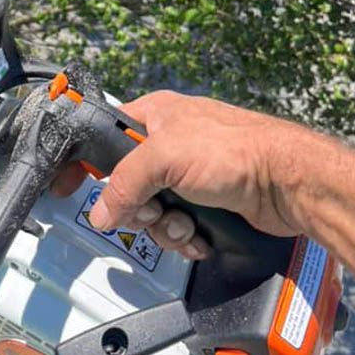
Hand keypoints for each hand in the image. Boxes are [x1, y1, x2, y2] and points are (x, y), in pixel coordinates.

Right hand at [52, 90, 299, 260]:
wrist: (289, 183)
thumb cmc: (236, 150)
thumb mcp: (166, 156)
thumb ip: (126, 182)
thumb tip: (103, 210)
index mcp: (156, 115)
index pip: (105, 137)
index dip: (85, 161)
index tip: (66, 183)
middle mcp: (171, 142)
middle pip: (128, 184)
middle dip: (139, 208)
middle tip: (152, 210)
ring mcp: (190, 175)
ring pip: (152, 211)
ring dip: (165, 228)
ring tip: (185, 226)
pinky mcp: (208, 202)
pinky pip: (177, 227)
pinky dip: (185, 238)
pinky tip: (199, 236)